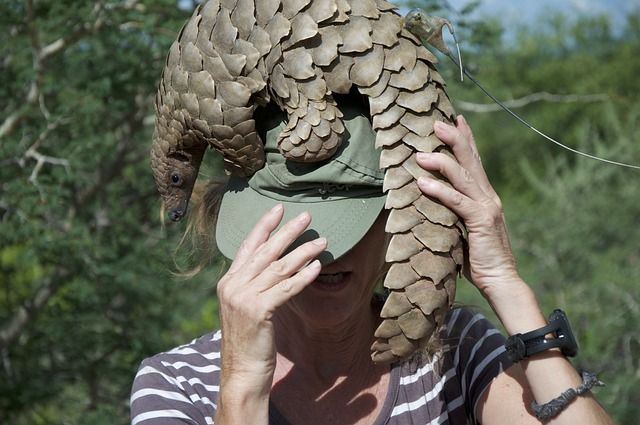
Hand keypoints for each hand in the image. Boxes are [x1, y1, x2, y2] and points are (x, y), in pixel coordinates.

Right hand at [216, 204, 326, 396]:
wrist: (240, 374)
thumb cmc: (248, 343)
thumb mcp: (245, 309)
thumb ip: (254, 287)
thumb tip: (274, 268)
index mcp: (228, 282)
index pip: (247, 246)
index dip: (264, 226)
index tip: (278, 209)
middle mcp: (233, 286)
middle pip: (265, 251)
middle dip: (287, 231)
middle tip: (307, 216)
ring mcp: (243, 298)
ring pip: (278, 267)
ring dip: (303, 251)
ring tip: (322, 240)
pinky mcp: (258, 311)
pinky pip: (286, 288)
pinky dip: (303, 276)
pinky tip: (317, 267)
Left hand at [416, 116, 519, 294]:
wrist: (501, 281)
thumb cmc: (479, 259)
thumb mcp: (464, 230)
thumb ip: (454, 214)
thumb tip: (430, 204)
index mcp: (486, 197)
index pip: (475, 162)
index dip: (466, 139)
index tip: (455, 119)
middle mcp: (489, 197)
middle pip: (471, 160)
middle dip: (454, 138)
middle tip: (437, 122)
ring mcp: (487, 208)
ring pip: (463, 176)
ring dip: (441, 161)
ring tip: (421, 152)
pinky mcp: (481, 222)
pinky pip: (456, 201)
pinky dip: (439, 190)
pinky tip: (423, 182)